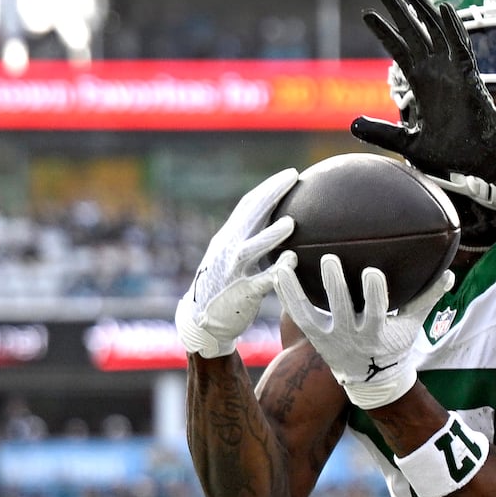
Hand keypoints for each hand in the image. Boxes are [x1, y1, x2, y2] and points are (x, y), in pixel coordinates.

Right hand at [175, 169, 297, 357]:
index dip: (269, 188)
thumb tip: (286, 227)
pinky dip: (275, 271)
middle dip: (271, 195)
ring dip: (270, 236)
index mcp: (230, 238)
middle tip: (294, 178)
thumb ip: (255, 243)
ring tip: (291, 223)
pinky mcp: (240, 294)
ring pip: (250, 249)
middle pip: (249, 216)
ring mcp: (232, 271)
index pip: (249, 206)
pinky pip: (259, 281)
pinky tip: (292, 262)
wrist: (201, 322)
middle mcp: (228, 249)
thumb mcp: (235, 260)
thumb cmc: (227, 289)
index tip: (291, 175)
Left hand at [272, 252, 453, 409]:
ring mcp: (330, 337)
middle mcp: (351, 336)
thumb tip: (450, 273)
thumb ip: (428, 298)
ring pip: (311, 313)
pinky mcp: (314, 336)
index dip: (374, 293)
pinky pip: (297, 314)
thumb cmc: (395, 344)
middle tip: (329, 259)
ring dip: (299, 289)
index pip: (377, 311)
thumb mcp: (412, 324)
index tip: (372, 272)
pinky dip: (286, 295)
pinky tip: (278, 271)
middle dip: (335, 285)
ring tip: (289, 263)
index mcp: (377, 332)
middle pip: (342, 309)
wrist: (371, 378)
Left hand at [351, 0, 495, 183]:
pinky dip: (453, 27)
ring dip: (422, 10)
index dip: (384, 32)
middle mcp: (436, 72)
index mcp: (422, 84)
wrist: (483, 160)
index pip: (400, 49)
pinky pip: (462, 47)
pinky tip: (443, 9)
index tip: (367, 14)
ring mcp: (453, 71)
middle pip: (414, 33)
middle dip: (398, 11)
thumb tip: (352, 125)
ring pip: (436, 32)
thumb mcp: (410, 143)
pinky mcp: (470, 76)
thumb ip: (382, 133)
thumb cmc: (453, 153)